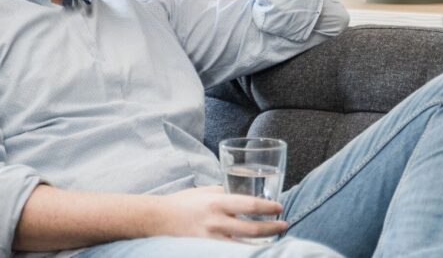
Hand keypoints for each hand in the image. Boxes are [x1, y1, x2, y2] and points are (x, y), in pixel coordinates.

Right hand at [152, 185, 288, 240]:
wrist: (159, 219)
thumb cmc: (183, 202)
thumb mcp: (205, 191)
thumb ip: (225, 192)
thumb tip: (245, 192)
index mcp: (217, 202)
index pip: (250, 204)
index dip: (268, 207)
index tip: (280, 207)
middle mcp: (216, 222)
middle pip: (253, 228)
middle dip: (272, 227)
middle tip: (284, 225)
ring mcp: (212, 240)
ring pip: (245, 245)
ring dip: (263, 242)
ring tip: (275, 238)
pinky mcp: (207, 249)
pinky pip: (231, 252)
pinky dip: (245, 250)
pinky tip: (255, 248)